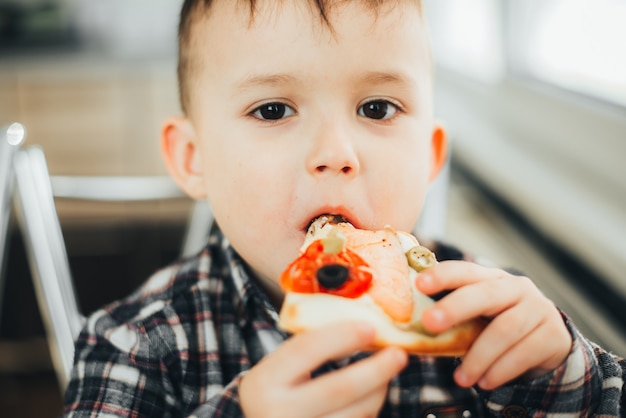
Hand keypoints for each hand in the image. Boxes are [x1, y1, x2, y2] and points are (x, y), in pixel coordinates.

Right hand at [239, 321, 407, 417]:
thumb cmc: (274, 392)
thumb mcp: (278, 369)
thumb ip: (310, 349)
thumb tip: (362, 328)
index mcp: (265, 383)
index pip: (307, 349)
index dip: (342, 335)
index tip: (371, 326)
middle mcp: (279, 413)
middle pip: (340, 388)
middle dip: (376, 368)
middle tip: (398, 353)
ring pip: (356, 412)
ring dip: (378, 390)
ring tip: (384, 373)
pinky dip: (369, 409)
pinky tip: (369, 396)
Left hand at [416, 261, 571, 389]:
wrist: (547, 343)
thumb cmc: (497, 326)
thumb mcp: (477, 315)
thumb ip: (452, 313)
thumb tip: (409, 327)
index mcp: (491, 278)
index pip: (465, 270)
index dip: (443, 274)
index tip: (419, 284)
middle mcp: (516, 287)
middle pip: (484, 294)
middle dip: (455, 308)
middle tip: (430, 323)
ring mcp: (538, 309)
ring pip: (505, 329)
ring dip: (479, 356)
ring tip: (461, 379)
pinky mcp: (553, 335)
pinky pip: (524, 352)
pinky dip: (501, 370)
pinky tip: (485, 382)